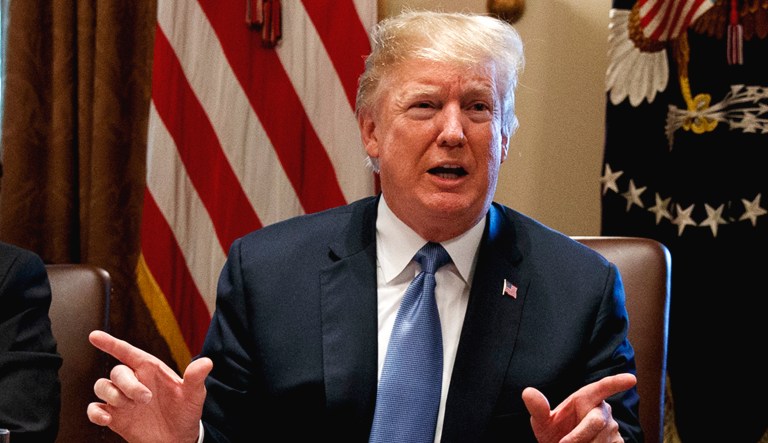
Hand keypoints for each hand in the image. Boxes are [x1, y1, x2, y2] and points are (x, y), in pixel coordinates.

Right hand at [86, 330, 212, 442]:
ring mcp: (122, 399)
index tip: (94, 335)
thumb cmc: (185, 412)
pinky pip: (94, 409)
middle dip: (128, 384)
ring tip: (131, 407)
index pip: (127, 351)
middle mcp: (134, 381)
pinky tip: (107, 418)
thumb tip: (206, 362)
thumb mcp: (194, 395)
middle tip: (146, 399)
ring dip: (113, 395)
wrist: (177, 440)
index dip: (110, 343)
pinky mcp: (115, 416)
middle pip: (117, 371)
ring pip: (102, 386)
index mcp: (150, 369)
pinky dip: (96, 413)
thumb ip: (196, 378)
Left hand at [522, 373, 635, 442]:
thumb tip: (527, 392)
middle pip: (597, 421)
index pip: (602, 387)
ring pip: (601, 441)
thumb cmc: (555, 432)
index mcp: (587, 398)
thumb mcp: (543, 422)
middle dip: (578, 436)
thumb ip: (538, 408)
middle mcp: (604, 411)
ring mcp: (614, 430)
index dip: (616, 383)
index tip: (631, 378)